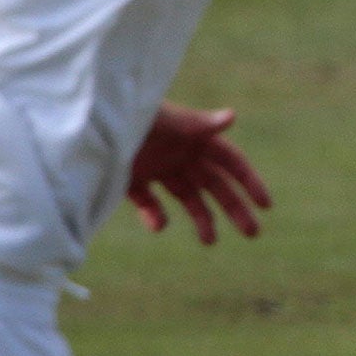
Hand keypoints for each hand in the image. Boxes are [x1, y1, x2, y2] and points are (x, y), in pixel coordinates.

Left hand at [127, 102, 272, 244]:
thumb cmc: (134, 113)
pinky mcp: (132, 179)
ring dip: (202, 217)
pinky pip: (150, 201)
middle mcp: (181, 154)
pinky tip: (159, 224)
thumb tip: (232, 116)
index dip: (250, 181)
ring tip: (210, 242)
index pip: (231, 162)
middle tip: (254, 233)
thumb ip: (197, 123)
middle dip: (235, 207)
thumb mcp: (167, 121)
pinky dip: (156, 215)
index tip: (266, 204)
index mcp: (195, 138)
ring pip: (187, 196)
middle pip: (215, 185)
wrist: (89, 123)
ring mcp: (158, 167)